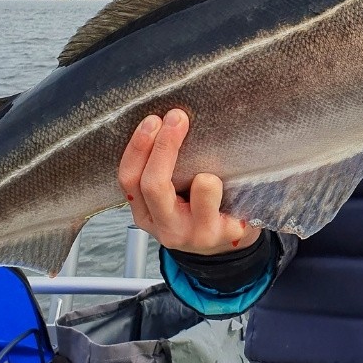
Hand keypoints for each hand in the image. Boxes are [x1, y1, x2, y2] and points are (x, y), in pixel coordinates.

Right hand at [118, 109, 261, 254]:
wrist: (227, 244)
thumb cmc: (196, 210)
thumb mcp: (170, 197)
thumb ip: (163, 170)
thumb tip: (165, 121)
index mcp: (146, 214)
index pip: (129, 180)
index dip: (138, 147)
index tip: (153, 120)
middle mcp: (167, 228)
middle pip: (154, 185)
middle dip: (165, 146)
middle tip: (177, 118)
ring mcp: (197, 233)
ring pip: (202, 188)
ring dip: (206, 174)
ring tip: (210, 171)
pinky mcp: (227, 233)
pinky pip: (231, 198)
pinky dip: (230, 183)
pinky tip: (233, 177)